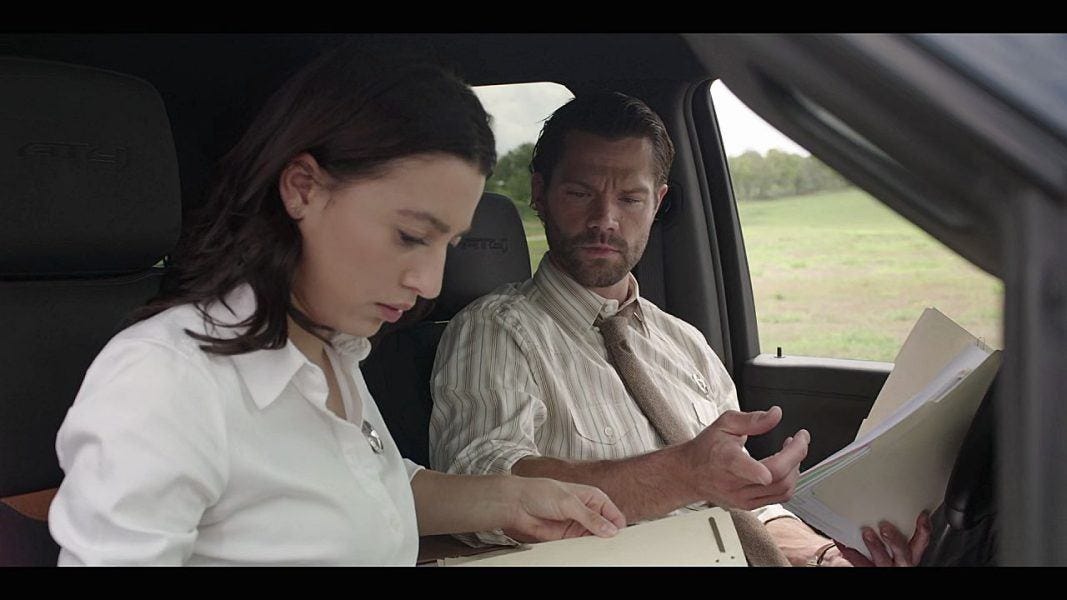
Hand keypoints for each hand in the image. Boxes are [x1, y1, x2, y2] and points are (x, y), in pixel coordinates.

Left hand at [501, 478, 627, 542]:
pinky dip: (584, 551)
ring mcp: (578, 526)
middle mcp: (588, 512)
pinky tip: (586, 554)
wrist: (517, 504)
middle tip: (612, 549)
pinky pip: (581, 547)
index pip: (614, 515)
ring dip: (597, 546)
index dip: (618, 527)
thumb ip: (590, 517)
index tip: (619, 539)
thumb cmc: (541, 493)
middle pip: (607, 530)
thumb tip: (610, 530)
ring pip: (595, 540)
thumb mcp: (569, 502)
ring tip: (599, 552)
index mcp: (593, 498)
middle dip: (609, 539)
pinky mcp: (568, 537)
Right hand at [679, 406, 808, 509]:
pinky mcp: (748, 506)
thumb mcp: (724, 424)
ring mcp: (742, 498)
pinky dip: (789, 480)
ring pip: (783, 490)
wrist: (690, 474)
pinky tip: (785, 466)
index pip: (743, 468)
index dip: (760, 469)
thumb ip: (751, 419)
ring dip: (795, 468)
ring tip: (792, 451)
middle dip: (796, 455)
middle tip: (800, 439)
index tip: (774, 461)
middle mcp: (734, 483)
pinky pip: (779, 497)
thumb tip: (775, 415)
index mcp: (725, 460)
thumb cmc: (706, 448)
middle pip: (776, 477)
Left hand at [832, 511, 932, 566]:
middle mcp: (900, 563)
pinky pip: (859, 562)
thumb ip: (896, 527)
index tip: (921, 515)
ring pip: (883, 560)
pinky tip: (842, 541)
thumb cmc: (884, 552)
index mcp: (909, 553)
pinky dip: (850, 551)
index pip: (921, 542)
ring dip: (875, 546)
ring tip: (866, 532)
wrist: (869, 566)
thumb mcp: (895, 541)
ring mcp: (884, 568)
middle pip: (903, 553)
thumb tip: (888, 497)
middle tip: (885, 526)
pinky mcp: (869, 570)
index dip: (923, 530)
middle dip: (895, 540)